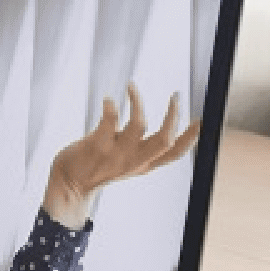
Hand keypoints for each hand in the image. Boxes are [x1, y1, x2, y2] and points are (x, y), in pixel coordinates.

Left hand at [43, 83, 198, 227]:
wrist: (69, 184)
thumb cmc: (99, 168)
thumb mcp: (128, 165)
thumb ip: (145, 151)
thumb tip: (165, 130)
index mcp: (144, 165)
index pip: (175, 153)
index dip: (191, 137)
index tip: (200, 119)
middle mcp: (134, 160)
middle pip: (164, 139)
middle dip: (173, 115)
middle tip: (175, 95)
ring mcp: (116, 154)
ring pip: (139, 124)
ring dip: (138, 101)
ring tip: (132, 86)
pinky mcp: (98, 145)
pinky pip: (110, 120)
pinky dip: (112, 105)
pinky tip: (108, 99)